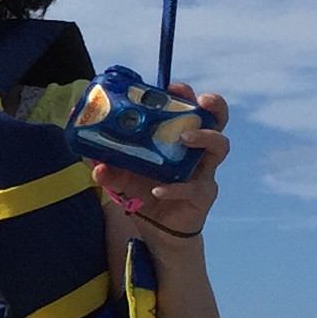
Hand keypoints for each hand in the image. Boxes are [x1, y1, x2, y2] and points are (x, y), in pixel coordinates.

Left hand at [93, 86, 228, 246]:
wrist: (158, 230)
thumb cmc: (144, 193)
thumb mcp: (122, 179)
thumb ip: (110, 169)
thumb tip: (96, 163)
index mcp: (177, 139)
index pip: (189, 109)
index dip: (186, 95)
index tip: (173, 87)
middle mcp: (196, 150)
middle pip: (217, 120)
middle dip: (213, 106)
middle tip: (200, 102)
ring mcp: (204, 171)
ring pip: (220, 146)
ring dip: (204, 137)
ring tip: (184, 138)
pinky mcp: (203, 195)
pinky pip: (195, 188)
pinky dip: (176, 188)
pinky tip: (158, 191)